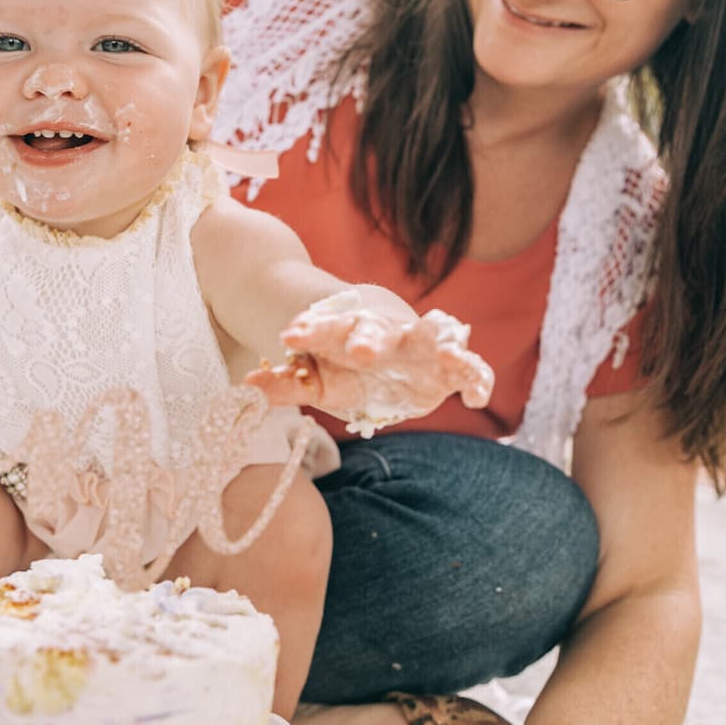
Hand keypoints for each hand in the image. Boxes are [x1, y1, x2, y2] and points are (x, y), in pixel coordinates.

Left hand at [245, 292, 493, 434]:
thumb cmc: (345, 366)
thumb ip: (285, 384)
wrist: (386, 347)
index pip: (325, 327)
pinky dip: (476, 376)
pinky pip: (468, 368)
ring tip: (443, 351)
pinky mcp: (448, 366)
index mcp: (347, 333)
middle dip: (370, 337)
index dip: (309, 331)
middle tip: (360, 350)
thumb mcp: (315, 378)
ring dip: (439, 340)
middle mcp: (386, 333)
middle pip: (378, 328)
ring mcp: (421, 346)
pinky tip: (479, 397)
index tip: (287, 336)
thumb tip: (246, 390)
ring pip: (433, 334)